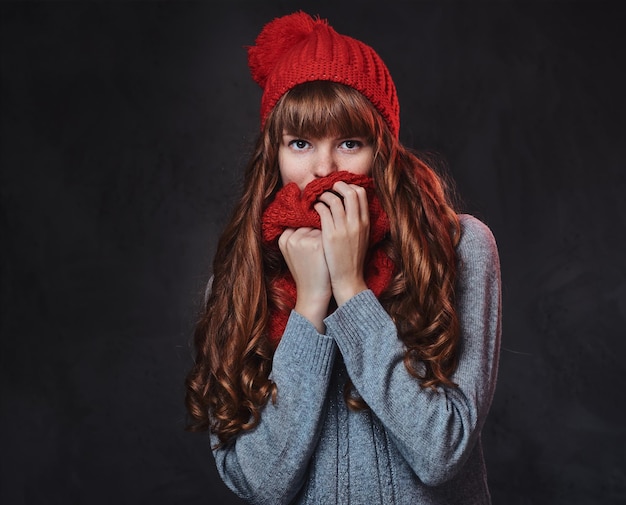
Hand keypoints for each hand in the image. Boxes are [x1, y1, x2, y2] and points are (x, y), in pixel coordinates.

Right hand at [278, 227, 330, 331]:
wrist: (313, 293)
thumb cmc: (306, 273)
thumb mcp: (293, 254)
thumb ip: (296, 238)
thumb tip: (310, 217)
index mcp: (283, 239)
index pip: (298, 227)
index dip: (306, 238)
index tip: (308, 251)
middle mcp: (292, 238)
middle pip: (309, 227)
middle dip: (315, 238)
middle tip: (315, 255)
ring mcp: (304, 240)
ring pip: (320, 229)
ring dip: (324, 239)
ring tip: (321, 257)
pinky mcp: (318, 243)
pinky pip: (329, 235)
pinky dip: (331, 244)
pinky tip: (328, 255)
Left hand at [314, 181, 369, 305]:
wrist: (348, 279)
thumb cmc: (353, 260)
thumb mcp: (363, 239)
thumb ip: (359, 223)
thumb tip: (352, 208)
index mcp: (365, 223)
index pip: (360, 194)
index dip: (349, 186)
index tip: (340, 188)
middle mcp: (356, 223)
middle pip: (349, 192)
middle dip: (337, 186)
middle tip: (328, 187)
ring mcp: (343, 229)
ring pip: (334, 199)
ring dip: (324, 195)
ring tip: (318, 198)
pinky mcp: (330, 235)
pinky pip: (322, 211)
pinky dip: (317, 206)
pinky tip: (313, 209)